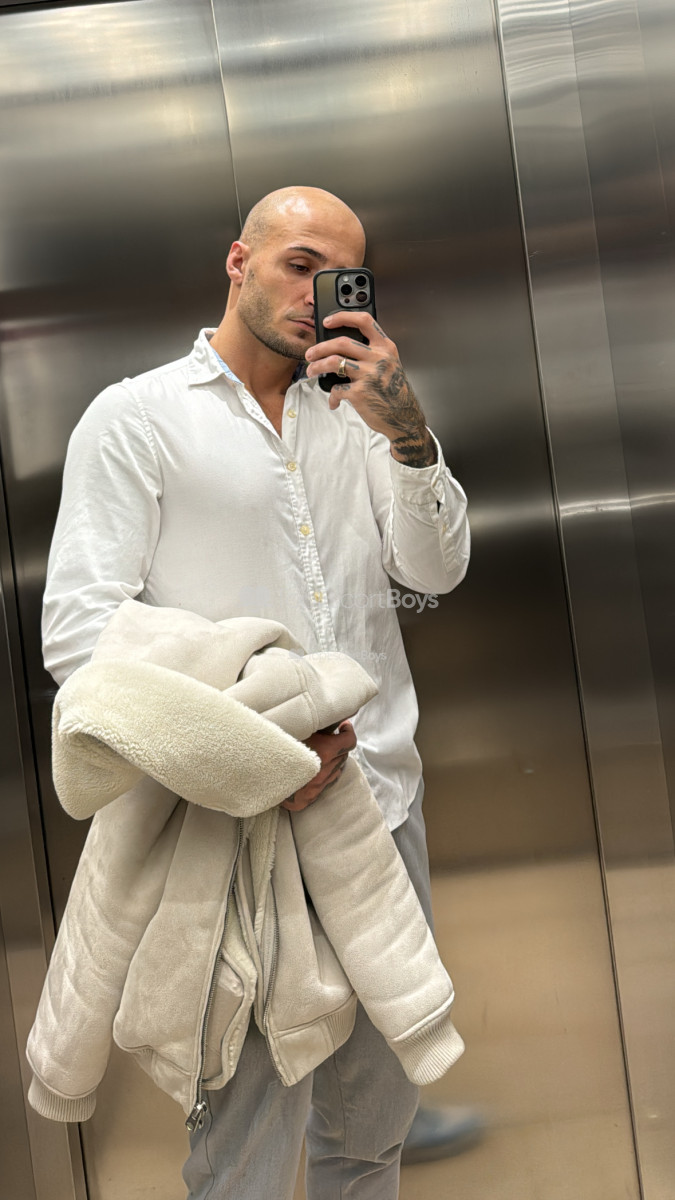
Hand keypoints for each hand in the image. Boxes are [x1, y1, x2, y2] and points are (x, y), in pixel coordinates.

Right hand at [281, 720, 356, 811]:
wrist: (257, 774)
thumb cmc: (274, 746)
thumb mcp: (296, 729)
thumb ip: (314, 725)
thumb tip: (327, 717)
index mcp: (323, 751)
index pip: (349, 741)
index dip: (348, 731)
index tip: (343, 726)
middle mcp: (323, 771)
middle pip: (343, 756)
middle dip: (339, 745)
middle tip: (329, 737)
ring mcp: (317, 787)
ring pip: (336, 771)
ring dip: (332, 760)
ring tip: (320, 752)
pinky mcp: (309, 798)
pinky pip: (325, 784)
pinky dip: (324, 774)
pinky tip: (314, 767)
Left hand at [304, 311, 436, 467]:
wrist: (404, 417)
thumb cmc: (394, 391)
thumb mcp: (390, 365)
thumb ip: (373, 352)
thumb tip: (341, 347)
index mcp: (385, 347)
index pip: (364, 321)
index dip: (342, 317)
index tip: (327, 321)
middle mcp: (378, 358)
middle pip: (341, 342)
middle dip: (320, 347)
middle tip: (310, 354)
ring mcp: (369, 375)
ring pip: (333, 362)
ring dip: (317, 366)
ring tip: (311, 371)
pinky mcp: (360, 393)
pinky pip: (336, 389)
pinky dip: (332, 396)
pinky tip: (334, 400)